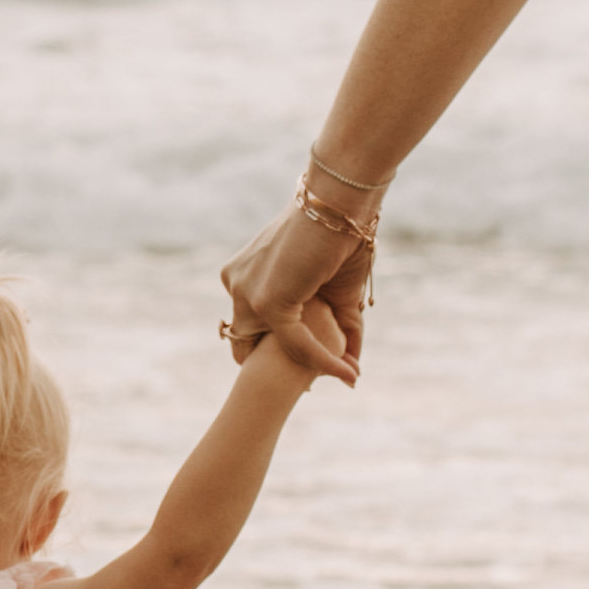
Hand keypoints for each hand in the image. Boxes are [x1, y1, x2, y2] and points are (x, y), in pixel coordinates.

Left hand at [217, 197, 371, 383]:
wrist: (343, 203)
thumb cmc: (342, 238)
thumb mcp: (338, 293)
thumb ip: (338, 330)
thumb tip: (351, 369)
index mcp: (245, 276)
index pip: (250, 328)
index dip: (273, 354)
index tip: (303, 373)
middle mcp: (237, 283)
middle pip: (249, 344)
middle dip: (275, 368)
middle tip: (310, 386)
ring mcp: (247, 291)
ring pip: (269, 349)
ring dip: (299, 369)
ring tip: (329, 380)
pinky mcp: (267, 300)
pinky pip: (295, 344)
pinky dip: (322, 361)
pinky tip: (346, 372)